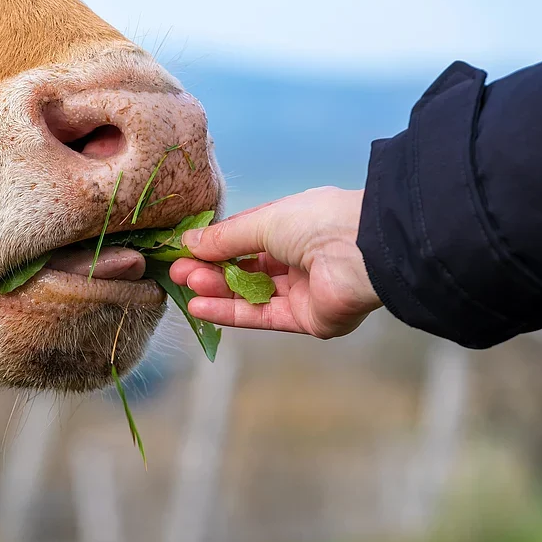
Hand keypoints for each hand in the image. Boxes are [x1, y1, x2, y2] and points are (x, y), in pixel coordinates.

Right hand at [170, 187, 381, 338]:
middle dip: (210, 269)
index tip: (184, 251)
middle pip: (245, 269)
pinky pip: (261, 316)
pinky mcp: (305, 320)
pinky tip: (201, 307)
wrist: (363, 252)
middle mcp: (298, 258)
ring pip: (250, 293)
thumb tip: (189, 242)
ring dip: (216, 290)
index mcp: (293, 226)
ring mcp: (302, 291)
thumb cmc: (317, 222)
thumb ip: (225, 238)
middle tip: (178, 271)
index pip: (246, 239)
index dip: (214, 246)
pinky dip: (229, 312)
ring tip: (186, 285)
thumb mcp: (263, 221)